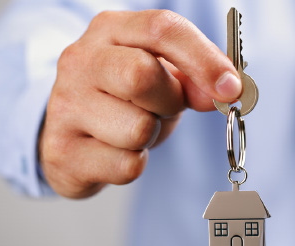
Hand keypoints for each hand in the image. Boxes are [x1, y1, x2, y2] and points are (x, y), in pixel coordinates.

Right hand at [39, 10, 241, 198]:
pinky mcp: (63, 151)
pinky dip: (135, 163)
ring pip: (138, 128)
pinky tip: (117, 152)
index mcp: (109, 30)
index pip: (161, 29)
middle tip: (163, 108)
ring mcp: (65, 106)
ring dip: (151, 135)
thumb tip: (226, 91)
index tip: (232, 88)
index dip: (203, 59)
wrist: (71, 131)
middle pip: (141, 76)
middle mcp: (80, 61)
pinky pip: (127, 166)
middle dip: (168, 101)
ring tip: (133, 129)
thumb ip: (193, 78)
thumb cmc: (123, 98)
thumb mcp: (160, 77)